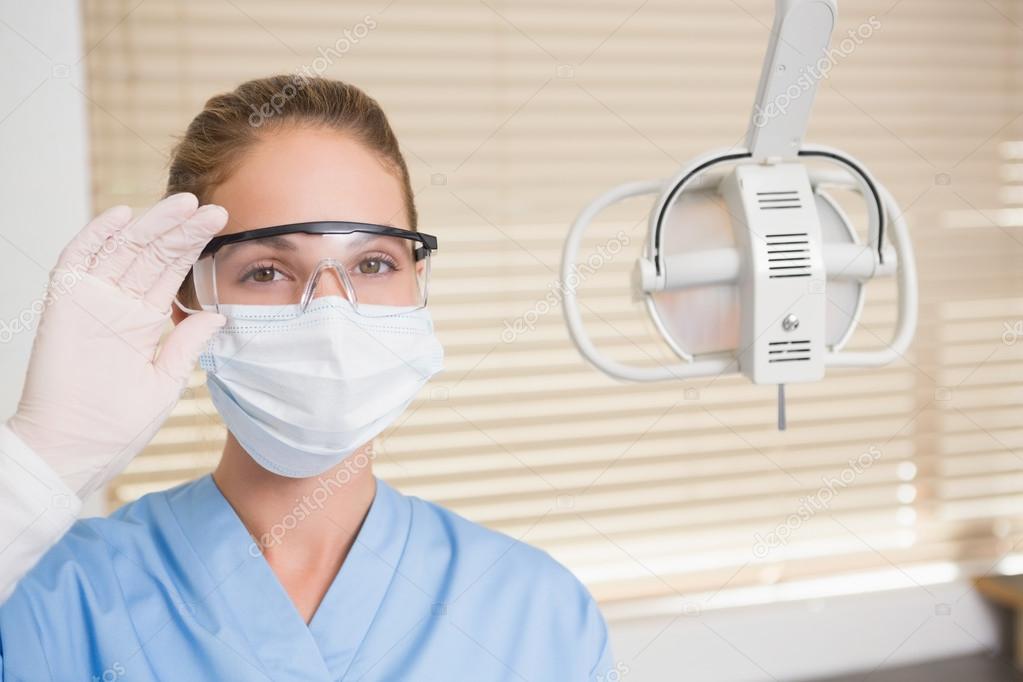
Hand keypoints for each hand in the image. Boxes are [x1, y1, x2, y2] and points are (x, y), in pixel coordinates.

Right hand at [7, 193, 227, 497]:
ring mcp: (91, 300)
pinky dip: (95, 237)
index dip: (193, 245)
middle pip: (152, 254)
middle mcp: (119, 304)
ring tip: (183, 204)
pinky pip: (77, 260)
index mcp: (144, 321)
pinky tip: (121, 216)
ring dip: (150, 225)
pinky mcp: (63, 303)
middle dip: (181, 229)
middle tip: (212, 208)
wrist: (74, 450)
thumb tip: (217, 314)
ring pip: (122, 249)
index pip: (171, 271)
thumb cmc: (117, 425)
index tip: (221, 223)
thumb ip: (187, 343)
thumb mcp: (166, 380)